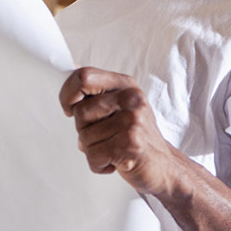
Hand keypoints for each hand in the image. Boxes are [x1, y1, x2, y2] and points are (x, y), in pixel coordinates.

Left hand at [59, 67, 181, 195]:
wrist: (163, 165)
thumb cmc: (135, 135)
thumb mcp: (119, 105)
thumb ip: (96, 90)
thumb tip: (71, 66)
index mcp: (125, 84)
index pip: (83, 77)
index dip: (67, 94)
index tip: (69, 109)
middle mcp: (131, 99)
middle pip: (80, 112)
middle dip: (83, 130)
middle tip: (103, 136)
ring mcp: (132, 121)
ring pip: (84, 138)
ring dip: (92, 150)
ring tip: (111, 149)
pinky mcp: (130, 145)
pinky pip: (93, 156)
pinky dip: (98, 165)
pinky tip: (114, 162)